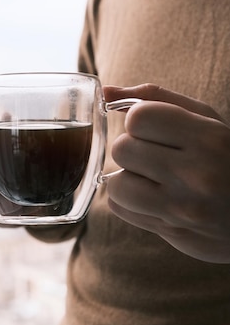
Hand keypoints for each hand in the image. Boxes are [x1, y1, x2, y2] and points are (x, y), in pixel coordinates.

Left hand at [103, 84, 229, 262]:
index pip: (139, 117)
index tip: (154, 128)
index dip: (139, 120)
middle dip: (132, 148)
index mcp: (209, 138)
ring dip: (126, 177)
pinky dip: (128, 201)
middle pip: (123, 149)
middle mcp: (196, 175)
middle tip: (155, 154)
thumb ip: (156, 99)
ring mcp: (183, 209)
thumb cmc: (227, 157)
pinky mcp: (173, 234)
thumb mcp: (206, 120)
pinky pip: (120, 209)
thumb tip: (106, 91)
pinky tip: (152, 197)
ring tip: (150, 177)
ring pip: (116, 184)